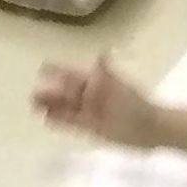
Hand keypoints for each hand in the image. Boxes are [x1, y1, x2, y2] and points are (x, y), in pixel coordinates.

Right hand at [31, 54, 159, 148]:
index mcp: (98, 82)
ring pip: (68, 108)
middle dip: (51, 93)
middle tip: (33, 95)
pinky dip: (60, 120)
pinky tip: (48, 119)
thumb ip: (107, 75)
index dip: (58, 71)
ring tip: (35, 108)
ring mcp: (92, 112)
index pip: (74, 74)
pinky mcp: (93, 127)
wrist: (153, 129)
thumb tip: (99, 57)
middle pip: (68, 93)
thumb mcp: (121, 89)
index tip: (42, 68)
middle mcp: (93, 95)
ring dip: (52, 107)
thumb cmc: (137, 107)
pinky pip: (73, 122)